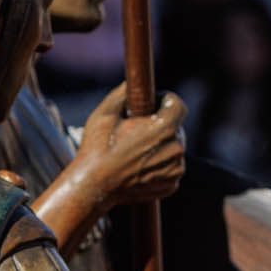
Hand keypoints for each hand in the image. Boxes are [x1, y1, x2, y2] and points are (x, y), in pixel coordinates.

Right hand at [65, 87, 187, 212]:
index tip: (153, 103)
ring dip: (160, 146)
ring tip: (135, 150)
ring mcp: (175, 170)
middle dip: (159, 125)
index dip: (165, 100)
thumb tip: (133, 83)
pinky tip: (139, 166)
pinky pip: (170, 168)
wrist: (93, 187)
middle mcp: (175, 150)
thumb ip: (123, 93)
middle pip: (175, 128)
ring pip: (172, 149)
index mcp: (163, 129)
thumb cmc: (97, 149)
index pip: (178, 105)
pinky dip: (159, 165)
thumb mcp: (105, 113)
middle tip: (136, 130)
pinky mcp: (172, 185)